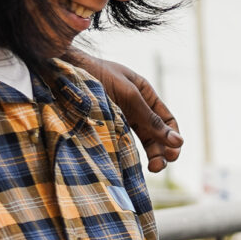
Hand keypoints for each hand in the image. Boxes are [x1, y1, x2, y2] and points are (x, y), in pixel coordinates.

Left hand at [68, 51, 181, 170]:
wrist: (61, 71)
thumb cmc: (97, 74)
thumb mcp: (129, 95)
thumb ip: (151, 119)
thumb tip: (178, 142)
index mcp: (145, 94)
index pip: (167, 120)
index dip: (173, 137)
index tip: (173, 154)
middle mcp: (135, 107)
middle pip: (156, 134)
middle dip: (162, 151)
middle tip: (158, 166)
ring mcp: (120, 117)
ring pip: (141, 141)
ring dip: (150, 155)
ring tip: (151, 168)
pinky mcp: (105, 126)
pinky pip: (122, 142)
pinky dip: (130, 153)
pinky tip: (131, 162)